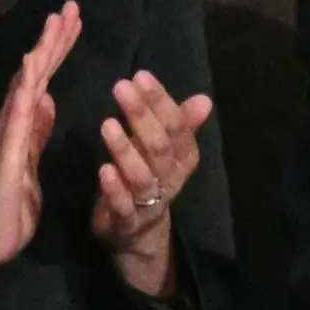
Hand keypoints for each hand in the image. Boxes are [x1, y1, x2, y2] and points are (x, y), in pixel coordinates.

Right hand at [0, 3, 79, 282]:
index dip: (56, 52)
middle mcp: (12, 123)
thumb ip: (37, 135)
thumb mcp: (30, 167)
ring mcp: (7, 134)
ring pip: (28, 83)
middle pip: (36, 74)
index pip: (42, 82)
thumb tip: (48, 102)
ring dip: (43, 51)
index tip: (71, 24)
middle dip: (54, 40)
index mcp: (21, 128)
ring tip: (58, 21)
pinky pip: (19, 113)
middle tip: (71, 8)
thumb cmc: (5, 212)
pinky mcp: (7, 151)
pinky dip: (27, 85)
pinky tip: (35, 60)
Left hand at [91, 71, 214, 300]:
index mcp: (182, 159)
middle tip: (121, 87)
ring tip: (107, 124)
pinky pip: (124, 207)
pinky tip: (103, 169)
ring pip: (142, 176)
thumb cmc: (149, 178)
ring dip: (125, 150)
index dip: (160, 102)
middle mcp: (169, 180)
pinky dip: (114, 189)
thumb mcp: (165, 150)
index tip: (140, 76)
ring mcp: (148, 203)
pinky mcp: (126, 222)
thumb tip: (205, 100)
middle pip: (159, 147)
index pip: (176, 127)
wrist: (138, 233)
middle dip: (142, 116)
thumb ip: (180, 124)